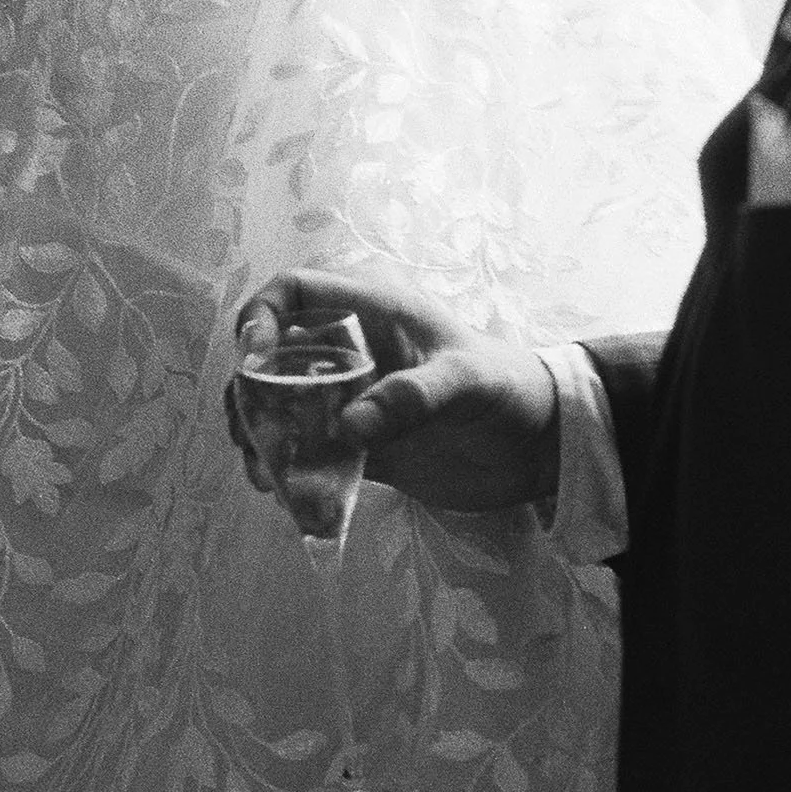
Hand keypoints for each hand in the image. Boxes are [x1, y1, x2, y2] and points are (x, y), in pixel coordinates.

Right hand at [227, 269, 561, 515]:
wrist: (542, 446)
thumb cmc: (511, 389)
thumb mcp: (468, 382)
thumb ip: (414, 398)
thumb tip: (349, 426)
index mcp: (372, 310)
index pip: (294, 292)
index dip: (260, 318)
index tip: (254, 360)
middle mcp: (351, 350)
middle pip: (271, 357)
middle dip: (249, 393)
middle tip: (248, 434)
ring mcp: (351, 399)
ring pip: (281, 409)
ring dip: (262, 439)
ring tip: (266, 476)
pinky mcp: (359, 446)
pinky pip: (309, 455)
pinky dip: (292, 474)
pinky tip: (291, 499)